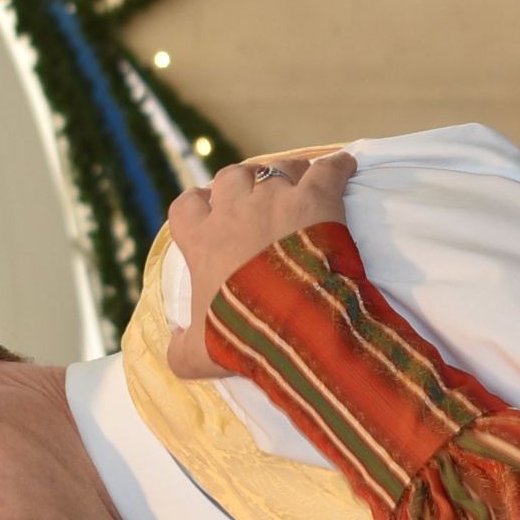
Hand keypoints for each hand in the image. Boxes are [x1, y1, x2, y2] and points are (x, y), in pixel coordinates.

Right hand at [166, 152, 355, 378]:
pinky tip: (344, 167)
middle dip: (242, 184)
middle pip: (231, 176)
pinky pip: (328, 168)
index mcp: (203, 241)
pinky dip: (338, 166)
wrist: (297, 324)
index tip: (209, 211)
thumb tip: (174, 349)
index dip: (198, 206)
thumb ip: (181, 349)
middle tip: (257, 200)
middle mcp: (234, 210)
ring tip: (299, 184)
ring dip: (286, 173)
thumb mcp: (202, 352)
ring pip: (277, 167)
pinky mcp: (316, 197)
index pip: (187, 206)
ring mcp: (276, 198)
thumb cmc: (245, 335)